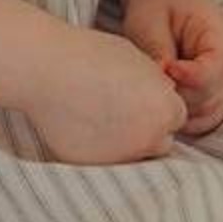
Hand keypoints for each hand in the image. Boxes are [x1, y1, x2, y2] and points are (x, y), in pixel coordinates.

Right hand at [21, 25, 188, 165]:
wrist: (46, 68)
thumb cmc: (91, 54)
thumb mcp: (137, 60)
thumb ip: (155, 85)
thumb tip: (160, 101)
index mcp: (165, 110)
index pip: (175, 115)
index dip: (157, 102)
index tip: (137, 92)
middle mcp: (149, 139)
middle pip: (160, 140)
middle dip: (146, 127)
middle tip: (119, 106)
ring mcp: (122, 157)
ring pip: (134, 155)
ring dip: (125, 142)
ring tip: (100, 115)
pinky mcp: (95, 167)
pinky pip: (106, 161)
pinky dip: (99, 148)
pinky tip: (82, 125)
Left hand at [119, 0, 222, 137]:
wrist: (170, 2)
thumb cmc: (159, 8)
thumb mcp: (150, 19)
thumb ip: (158, 48)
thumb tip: (163, 79)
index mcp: (221, 35)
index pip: (215, 68)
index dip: (189, 76)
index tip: (165, 69)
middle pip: (212, 96)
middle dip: (180, 93)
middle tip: (153, 80)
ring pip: (209, 113)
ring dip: (180, 108)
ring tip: (158, 88)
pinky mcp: (218, 99)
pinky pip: (205, 121)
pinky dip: (185, 118)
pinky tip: (165, 101)